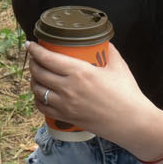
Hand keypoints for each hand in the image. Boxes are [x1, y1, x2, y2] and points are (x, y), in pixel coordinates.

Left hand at [26, 40, 141, 137]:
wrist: (132, 122)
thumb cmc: (127, 94)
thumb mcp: (118, 66)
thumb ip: (109, 50)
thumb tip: (102, 41)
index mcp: (80, 72)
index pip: (48, 58)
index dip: (35, 50)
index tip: (30, 44)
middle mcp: (68, 88)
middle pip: (39, 73)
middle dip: (33, 62)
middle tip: (34, 57)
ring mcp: (65, 105)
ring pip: (38, 90)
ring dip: (33, 80)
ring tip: (36, 74)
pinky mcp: (66, 117)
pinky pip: (42, 107)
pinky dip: (38, 99)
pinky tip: (40, 94)